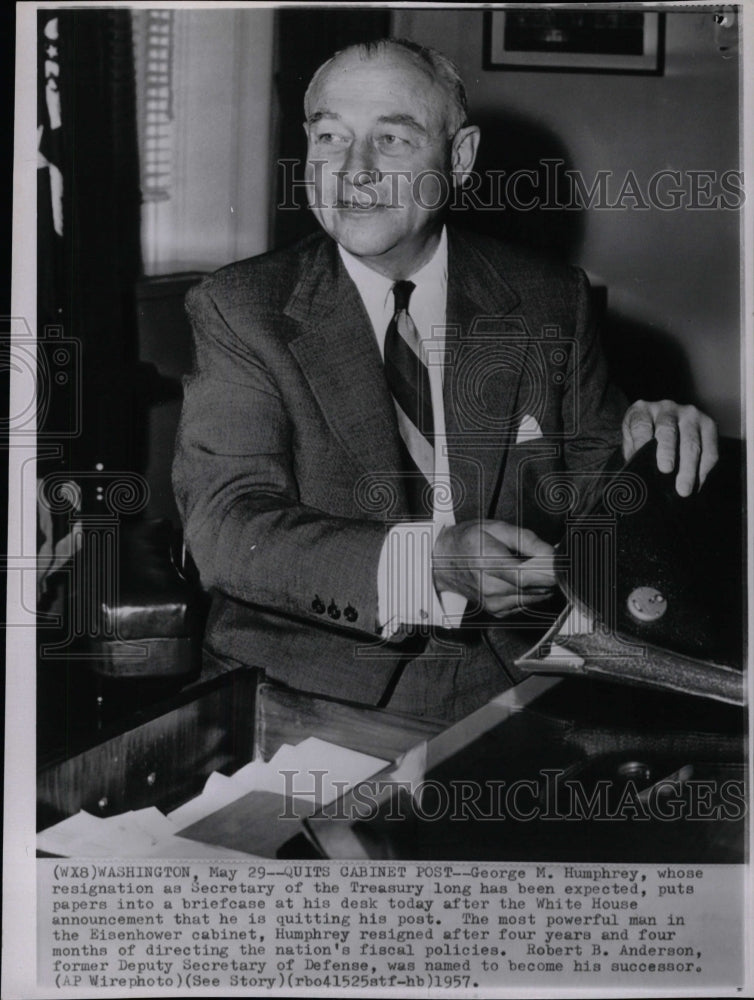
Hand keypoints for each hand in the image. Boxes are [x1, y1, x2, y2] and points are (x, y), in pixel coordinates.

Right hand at [433, 520, 555, 617]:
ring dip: (541, 583)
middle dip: (548, 573)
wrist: (442, 562)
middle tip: (546, 558)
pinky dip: (530, 591)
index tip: (562, 561)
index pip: (528, 576)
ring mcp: (493, 603)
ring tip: (530, 565)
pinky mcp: (497, 612)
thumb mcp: (495, 528)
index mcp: (488, 563)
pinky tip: (520, 578)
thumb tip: (551, 553)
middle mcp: (490, 588)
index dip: (551, 570)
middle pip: (536, 588)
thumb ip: (526, 539)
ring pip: (535, 597)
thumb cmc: (467, 541)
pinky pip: (526, 603)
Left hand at [622, 400, 717, 496]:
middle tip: (666, 470)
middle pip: (668, 430)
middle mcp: (667, 408)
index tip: (640, 455)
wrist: (663, 427)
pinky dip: (703, 469)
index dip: (641, 440)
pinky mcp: (708, 425)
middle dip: (668, 452)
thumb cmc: (644, 438)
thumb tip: (638, 476)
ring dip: (689, 468)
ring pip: (692, 442)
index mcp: (643, 410)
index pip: (641, 424)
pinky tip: (697, 483)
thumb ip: (633, 454)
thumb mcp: (631, 442)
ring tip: (684, 488)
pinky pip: (710, 449)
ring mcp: (690, 415)